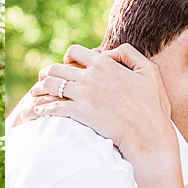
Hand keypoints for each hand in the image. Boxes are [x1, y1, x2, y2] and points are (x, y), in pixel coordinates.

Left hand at [29, 45, 177, 173]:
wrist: (148, 135)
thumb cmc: (152, 107)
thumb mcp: (149, 71)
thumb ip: (129, 54)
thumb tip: (108, 52)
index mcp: (104, 64)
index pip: (75, 52)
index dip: (67, 57)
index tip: (65, 65)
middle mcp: (91, 76)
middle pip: (57, 68)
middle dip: (47, 73)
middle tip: (43, 80)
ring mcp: (84, 94)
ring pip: (51, 85)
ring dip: (40, 88)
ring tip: (35, 94)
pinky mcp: (80, 113)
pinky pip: (54, 107)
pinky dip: (43, 107)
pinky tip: (39, 111)